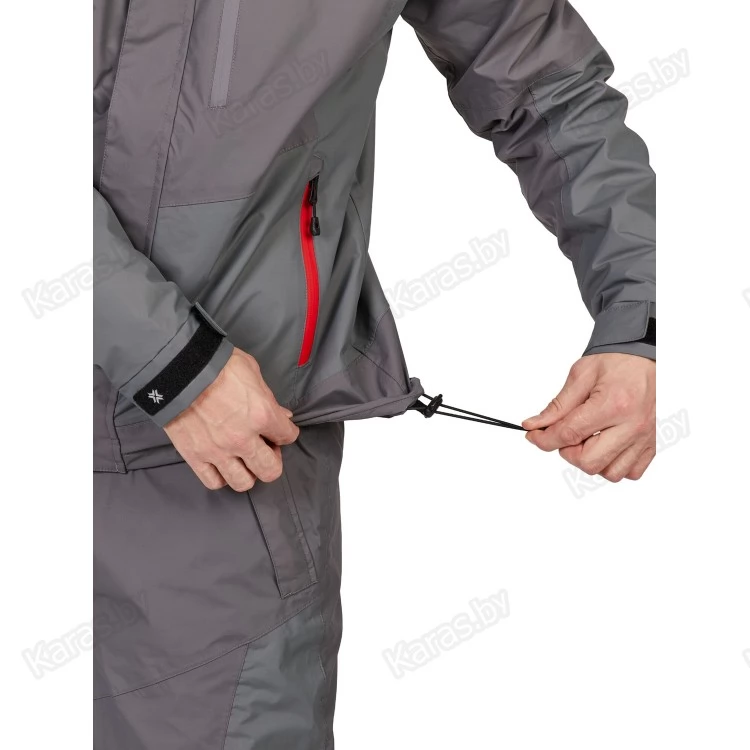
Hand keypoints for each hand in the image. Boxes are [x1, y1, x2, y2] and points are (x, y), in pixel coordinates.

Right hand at [164, 348, 298, 490]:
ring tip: (244, 460)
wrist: (176, 367)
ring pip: (243, 482)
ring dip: (248, 473)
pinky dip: (221, 476)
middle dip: (272, 460)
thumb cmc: (217, 364)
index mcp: (262, 414)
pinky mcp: (194, 456)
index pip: (288, 436)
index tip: (279, 429)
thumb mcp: (251, 372)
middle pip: (271, 470)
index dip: (286, 432)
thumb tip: (283, 415)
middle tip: (264, 448)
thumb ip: (268, 397)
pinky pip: (213, 481)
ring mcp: (218, 451)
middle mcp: (243, 439)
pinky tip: (222, 464)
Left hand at [522, 353, 655, 482]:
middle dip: (568, 451)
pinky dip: (614, 464)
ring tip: (589, 438)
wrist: (649, 356)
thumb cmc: (619, 362)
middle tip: (567, 433)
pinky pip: (630, 472)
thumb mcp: (582, 375)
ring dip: (592, 459)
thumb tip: (535, 425)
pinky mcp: (654, 445)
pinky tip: (607, 445)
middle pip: (588, 462)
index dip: (544, 439)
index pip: (569, 434)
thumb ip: (558, 405)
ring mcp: (646, 438)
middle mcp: (633, 426)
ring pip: (610, 473)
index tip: (534, 435)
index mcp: (613, 404)